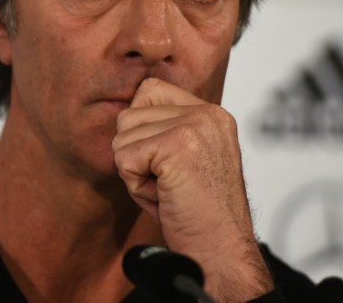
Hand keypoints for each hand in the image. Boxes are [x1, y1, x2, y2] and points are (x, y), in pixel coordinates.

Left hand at [112, 77, 272, 301]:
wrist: (220, 253)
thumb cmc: (198, 215)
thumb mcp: (186, 159)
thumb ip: (165, 130)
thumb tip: (123, 113)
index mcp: (211, 114)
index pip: (149, 90)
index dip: (141, 129)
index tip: (164, 164)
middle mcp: (206, 113)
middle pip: (129, 114)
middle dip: (136, 155)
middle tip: (167, 184)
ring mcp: (194, 125)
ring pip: (122, 137)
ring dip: (135, 172)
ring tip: (167, 191)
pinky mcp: (178, 144)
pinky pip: (124, 158)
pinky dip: (135, 186)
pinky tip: (164, 198)